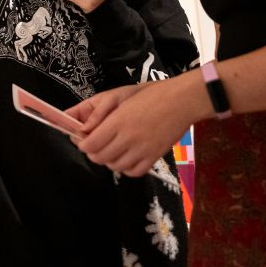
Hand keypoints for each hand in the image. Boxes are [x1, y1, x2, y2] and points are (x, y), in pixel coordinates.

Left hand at [66, 77, 196, 175]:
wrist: (181, 100)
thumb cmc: (151, 94)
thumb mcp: (121, 97)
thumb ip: (101, 115)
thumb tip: (85, 129)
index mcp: (118, 121)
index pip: (90, 144)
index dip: (83, 145)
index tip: (84, 141)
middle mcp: (128, 138)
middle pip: (100, 157)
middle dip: (94, 153)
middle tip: (96, 146)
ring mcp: (142, 149)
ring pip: (116, 166)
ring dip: (110, 161)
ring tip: (112, 150)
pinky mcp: (155, 157)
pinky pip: (134, 172)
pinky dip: (127, 168)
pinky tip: (127, 158)